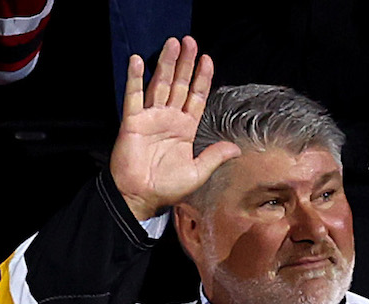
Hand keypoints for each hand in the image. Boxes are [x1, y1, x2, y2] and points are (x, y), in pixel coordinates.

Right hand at [109, 35, 240, 220]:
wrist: (140, 197)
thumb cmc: (167, 188)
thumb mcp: (197, 173)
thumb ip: (214, 157)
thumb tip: (236, 148)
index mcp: (185, 128)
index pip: (196, 96)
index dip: (202, 78)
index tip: (207, 59)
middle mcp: (169, 118)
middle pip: (179, 84)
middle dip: (185, 63)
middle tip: (189, 41)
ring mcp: (151, 117)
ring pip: (159, 84)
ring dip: (165, 63)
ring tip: (172, 43)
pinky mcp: (133, 121)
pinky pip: (134, 96)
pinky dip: (134, 78)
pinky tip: (137, 60)